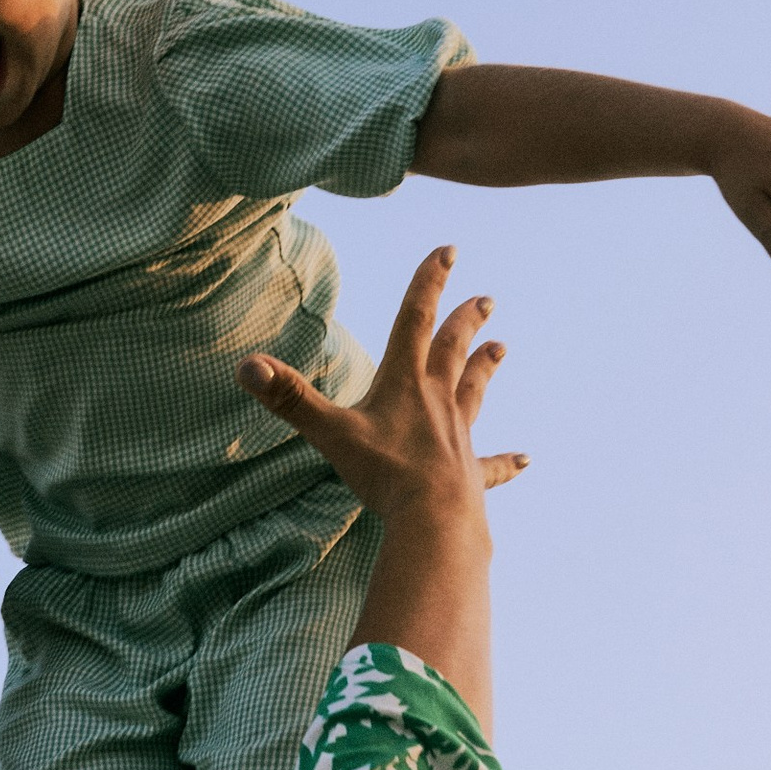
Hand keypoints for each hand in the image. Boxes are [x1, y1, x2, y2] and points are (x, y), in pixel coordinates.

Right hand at [238, 250, 522, 528]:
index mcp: (404, 382)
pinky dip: (507, 461)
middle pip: (453, 349)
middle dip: (466, 320)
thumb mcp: (330, 432)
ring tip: (501, 347)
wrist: (435, 519)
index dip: (428, 282)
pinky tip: (524, 459)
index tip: (448, 250)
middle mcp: (437, 401)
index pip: (416, 319)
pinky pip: (491, 464)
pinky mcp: (471, 474)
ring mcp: (458, 436)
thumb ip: (288, 398)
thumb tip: (245, 365)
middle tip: (486, 299)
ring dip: (485, 367)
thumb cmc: (385, 473)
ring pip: (474, 392)